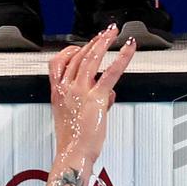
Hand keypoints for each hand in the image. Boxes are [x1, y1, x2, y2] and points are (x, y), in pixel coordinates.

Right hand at [48, 26, 135, 164]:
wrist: (73, 153)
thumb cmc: (74, 139)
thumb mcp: (76, 117)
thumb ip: (92, 102)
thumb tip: (107, 95)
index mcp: (58, 93)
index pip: (58, 63)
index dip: (70, 51)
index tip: (81, 46)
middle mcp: (66, 88)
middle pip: (77, 56)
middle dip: (93, 41)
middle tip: (104, 33)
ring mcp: (80, 91)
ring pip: (91, 58)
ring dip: (103, 42)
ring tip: (113, 33)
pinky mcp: (96, 97)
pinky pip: (110, 72)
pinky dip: (122, 57)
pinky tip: (129, 48)